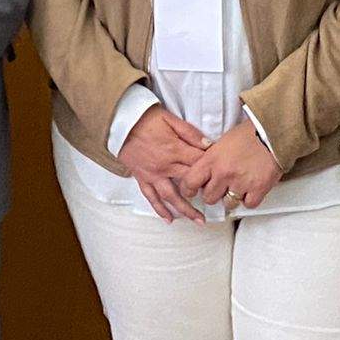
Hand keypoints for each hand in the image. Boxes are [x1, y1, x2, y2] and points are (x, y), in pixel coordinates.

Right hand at [116, 106, 210, 221]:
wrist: (119, 123)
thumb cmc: (144, 118)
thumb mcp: (169, 119)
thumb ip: (189, 132)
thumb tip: (208, 144)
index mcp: (174, 150)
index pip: (198, 163)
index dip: (211, 167)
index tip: (220, 171)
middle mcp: (165, 166)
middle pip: (189, 183)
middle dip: (204, 193)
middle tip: (217, 201)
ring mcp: (153, 175)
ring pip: (171, 196)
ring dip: (186, 210)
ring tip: (199, 221)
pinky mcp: (142, 178)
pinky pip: (151, 197)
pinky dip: (160, 209)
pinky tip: (169, 219)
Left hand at [181, 121, 282, 210]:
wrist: (271, 132)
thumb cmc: (248, 134)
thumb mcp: (221, 143)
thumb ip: (211, 159)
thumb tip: (203, 173)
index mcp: (212, 160)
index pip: (190, 182)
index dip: (188, 189)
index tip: (192, 191)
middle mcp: (223, 173)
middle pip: (209, 197)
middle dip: (213, 194)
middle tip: (219, 187)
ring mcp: (241, 183)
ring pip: (228, 203)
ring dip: (231, 197)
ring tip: (237, 186)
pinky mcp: (258, 189)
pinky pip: (248, 204)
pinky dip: (249, 199)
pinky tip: (250, 189)